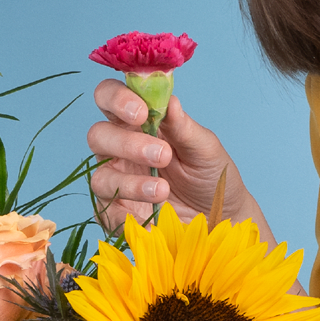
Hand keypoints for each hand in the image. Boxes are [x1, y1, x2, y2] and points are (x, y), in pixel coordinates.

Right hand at [86, 80, 250, 233]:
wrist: (221, 218)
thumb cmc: (210, 176)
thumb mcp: (205, 149)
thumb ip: (184, 127)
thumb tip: (169, 101)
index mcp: (138, 123)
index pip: (109, 98)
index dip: (116, 99)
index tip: (141, 112)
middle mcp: (120, 150)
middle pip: (98, 135)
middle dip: (127, 143)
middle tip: (162, 155)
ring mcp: (115, 182)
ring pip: (101, 176)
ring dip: (131, 183)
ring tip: (163, 190)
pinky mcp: (116, 214)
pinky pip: (106, 213)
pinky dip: (126, 217)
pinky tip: (152, 222)